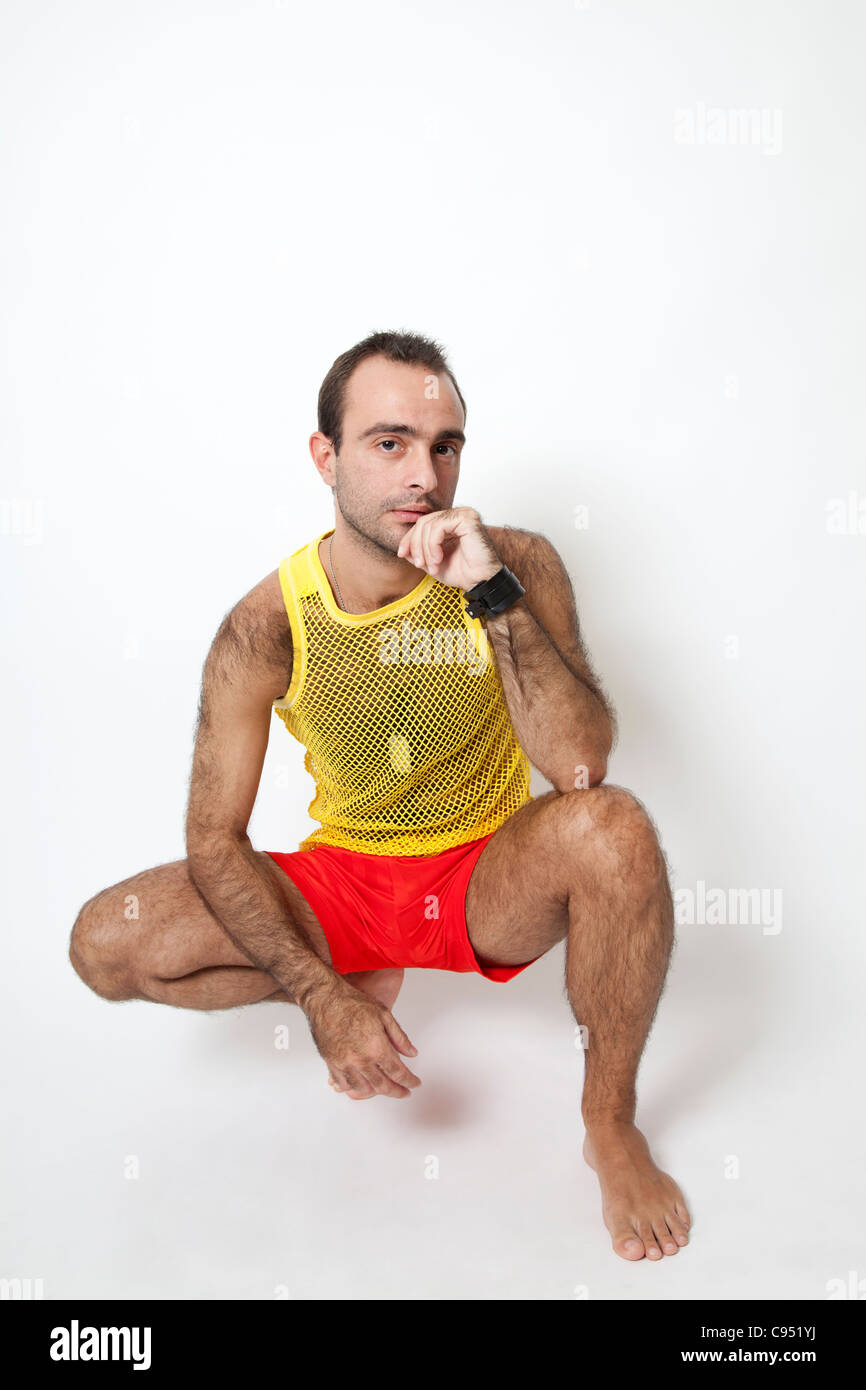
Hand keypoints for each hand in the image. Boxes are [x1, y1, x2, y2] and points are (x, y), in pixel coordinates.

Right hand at [305, 981, 421, 1099]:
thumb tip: (411, 1052)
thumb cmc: (352, 1003)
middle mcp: (360, 1059)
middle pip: (382, 1085)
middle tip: (403, 1092)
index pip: (397, 1072)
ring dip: (376, 1091)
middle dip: (396, 1091)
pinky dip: (355, 1088)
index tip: (414, 1083)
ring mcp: (344, 1063)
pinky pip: (344, 1084)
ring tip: (384, 1088)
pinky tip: (362, 1085)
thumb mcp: (384, 1015)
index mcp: (376, 1047)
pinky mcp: (331, 1063)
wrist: (326, 999)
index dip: (409, 1081)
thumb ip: (400, 1037)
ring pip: (363, 1089)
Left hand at [396, 506, 501, 590]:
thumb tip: (403, 549)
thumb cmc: (463, 572)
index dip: (409, 538)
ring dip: (425, 549)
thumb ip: (418, 553)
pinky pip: (438, 527)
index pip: (422, 523)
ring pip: (428, 525)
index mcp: (450, 522)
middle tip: (419, 564)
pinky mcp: (467, 518)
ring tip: (433, 566)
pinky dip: (433, 545)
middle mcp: (457, 515)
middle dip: (415, 545)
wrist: (481, 582)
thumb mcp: (433, 562)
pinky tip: (438, 559)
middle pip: (422, 522)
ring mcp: (463, 514)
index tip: (402, 554)